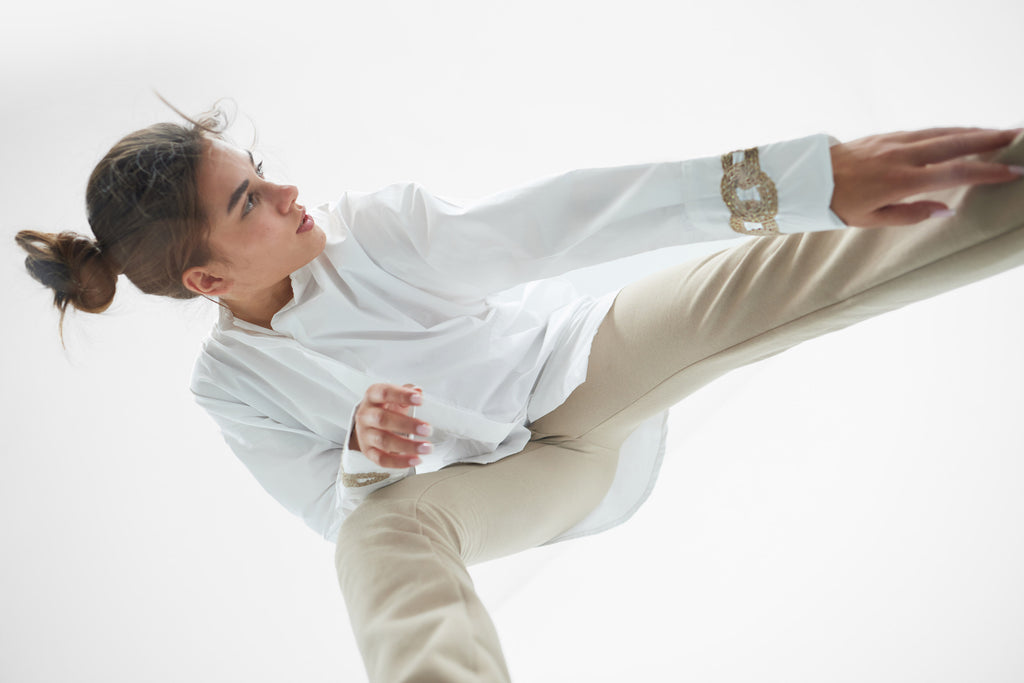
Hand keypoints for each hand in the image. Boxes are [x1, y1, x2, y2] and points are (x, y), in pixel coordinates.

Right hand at [349, 382, 432, 468]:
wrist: (366, 424)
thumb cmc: (384, 408)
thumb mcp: (393, 396)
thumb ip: (406, 391)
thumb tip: (418, 390)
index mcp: (372, 397)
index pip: (384, 393)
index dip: (401, 395)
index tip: (420, 400)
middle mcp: (365, 415)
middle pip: (383, 420)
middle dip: (407, 425)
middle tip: (427, 429)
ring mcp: (365, 434)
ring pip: (383, 441)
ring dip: (407, 446)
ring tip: (426, 447)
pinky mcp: (368, 451)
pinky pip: (382, 459)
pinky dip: (400, 461)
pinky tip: (416, 459)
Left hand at [829, 127, 1023, 228]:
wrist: (808, 178)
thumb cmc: (839, 203)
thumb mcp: (872, 219)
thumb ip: (911, 215)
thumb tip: (946, 212)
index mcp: (901, 181)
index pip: (954, 174)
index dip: (986, 173)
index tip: (1013, 172)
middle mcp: (901, 156)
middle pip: (955, 143)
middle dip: (990, 139)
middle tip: (1019, 136)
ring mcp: (894, 141)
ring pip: (942, 132)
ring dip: (973, 131)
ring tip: (1000, 133)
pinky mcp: (887, 135)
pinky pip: (926, 130)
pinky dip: (949, 130)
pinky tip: (962, 132)